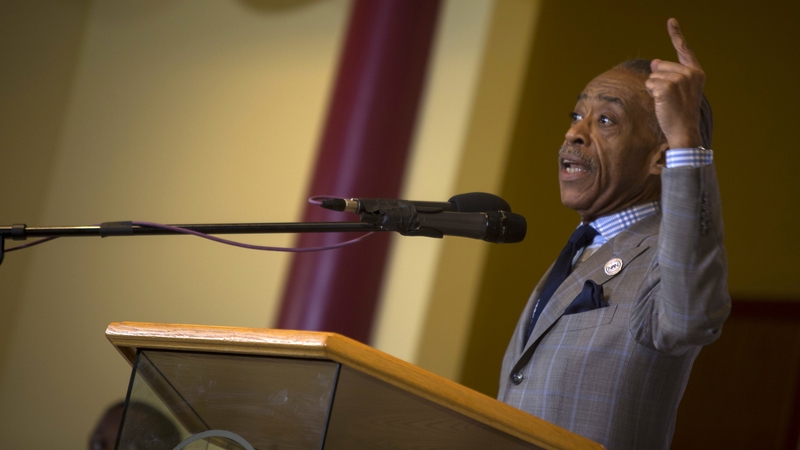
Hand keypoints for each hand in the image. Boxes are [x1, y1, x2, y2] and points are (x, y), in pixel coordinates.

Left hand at [646, 18, 704, 148]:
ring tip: (667, 102)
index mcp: (696, 73)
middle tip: (670, 98)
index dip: (676, 34)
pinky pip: (649, 84)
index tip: (671, 21)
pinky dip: (651, 93)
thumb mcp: (678, 91)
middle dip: (658, 80)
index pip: (684, 50)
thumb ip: (669, 74)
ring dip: (654, 89)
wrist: (684, 130)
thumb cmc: (680, 112)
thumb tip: (653, 62)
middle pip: (660, 66)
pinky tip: (662, 103)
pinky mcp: (667, 86)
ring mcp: (679, 79)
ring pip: (653, 76)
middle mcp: (690, 73)